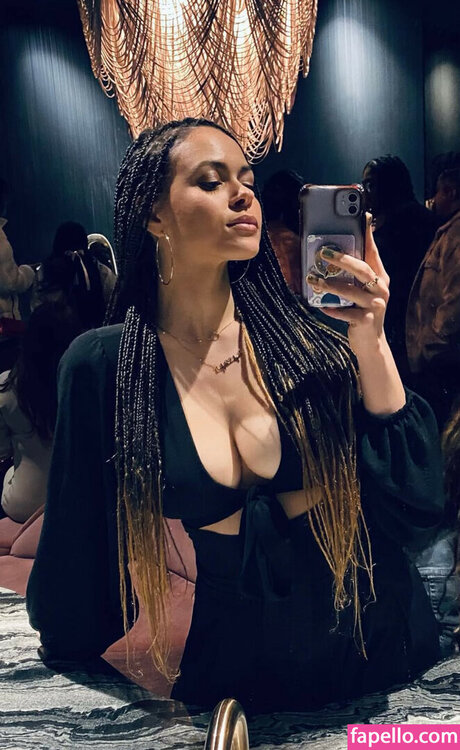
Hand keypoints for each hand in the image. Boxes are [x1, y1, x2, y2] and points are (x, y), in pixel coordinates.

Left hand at [306, 214, 389, 351]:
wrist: (370, 342)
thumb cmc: (361, 311)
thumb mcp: (361, 290)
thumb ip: (353, 275)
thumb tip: (332, 252)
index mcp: (380, 277)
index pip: (374, 252)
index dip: (368, 235)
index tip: (362, 217)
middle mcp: (381, 289)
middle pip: (362, 269)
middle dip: (342, 259)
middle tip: (324, 252)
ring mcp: (375, 306)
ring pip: (350, 291)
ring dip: (330, 284)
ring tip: (313, 279)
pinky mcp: (365, 321)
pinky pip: (345, 313)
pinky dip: (332, 309)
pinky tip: (321, 306)